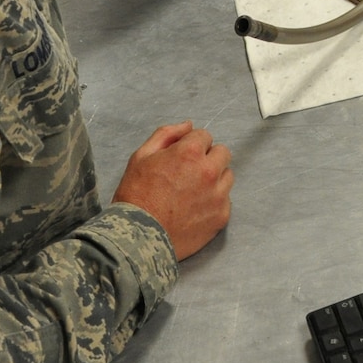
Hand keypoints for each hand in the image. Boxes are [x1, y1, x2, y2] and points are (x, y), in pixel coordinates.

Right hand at [112, 121, 234, 260]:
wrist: (138, 238)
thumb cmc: (135, 196)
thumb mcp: (141, 157)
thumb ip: (166, 135)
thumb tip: (188, 125)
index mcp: (190, 153)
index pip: (204, 136)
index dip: (191, 145)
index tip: (181, 158)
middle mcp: (209, 171)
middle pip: (222, 153)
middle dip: (207, 158)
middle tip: (188, 174)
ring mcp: (218, 195)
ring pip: (227, 176)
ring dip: (214, 179)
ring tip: (191, 192)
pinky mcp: (222, 216)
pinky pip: (226, 200)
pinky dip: (214, 202)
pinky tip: (195, 209)